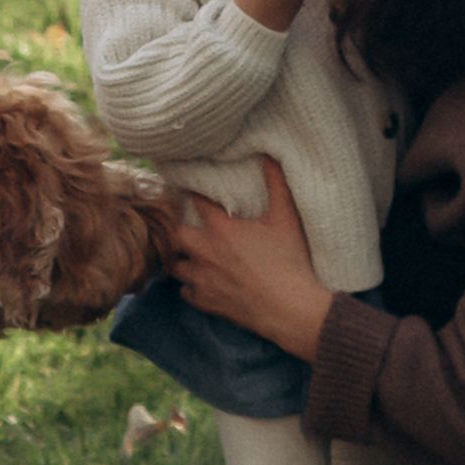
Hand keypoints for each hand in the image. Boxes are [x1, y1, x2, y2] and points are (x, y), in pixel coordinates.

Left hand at [168, 169, 337, 359]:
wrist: (290, 309)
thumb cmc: (289, 261)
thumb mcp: (286, 219)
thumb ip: (277, 185)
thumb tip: (270, 156)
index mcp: (221, 229)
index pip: (195, 201)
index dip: (191, 192)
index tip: (188, 188)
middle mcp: (205, 252)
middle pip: (175, 234)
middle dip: (177, 228)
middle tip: (184, 224)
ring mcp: (203, 279)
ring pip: (175, 266)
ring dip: (181, 259)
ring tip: (188, 254)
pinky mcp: (206, 302)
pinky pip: (185, 292)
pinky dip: (190, 286)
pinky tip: (200, 282)